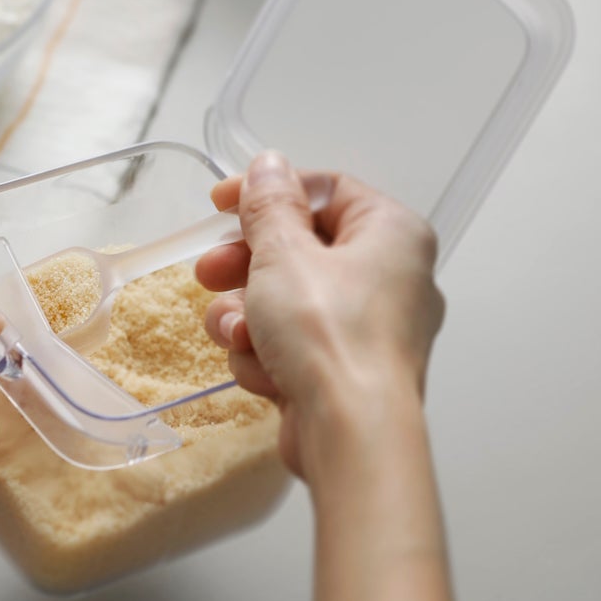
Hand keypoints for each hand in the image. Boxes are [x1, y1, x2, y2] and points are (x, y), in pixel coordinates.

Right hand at [196, 151, 444, 482]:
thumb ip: (270, 205)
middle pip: (301, 249)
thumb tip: (270, 165)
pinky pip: (294, 345)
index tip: (219, 204)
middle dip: (245, 267)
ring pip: (287, 302)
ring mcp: (369, 330)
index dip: (267, 192)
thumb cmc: (328, 335)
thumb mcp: (284, 255)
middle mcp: (391, 277)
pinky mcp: (345, 373)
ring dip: (248, 317)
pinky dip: (268, 355)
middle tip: (208, 273)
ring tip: (238, 334)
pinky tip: (262, 371)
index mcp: (393, 233)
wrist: (351, 436)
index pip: (326, 190)